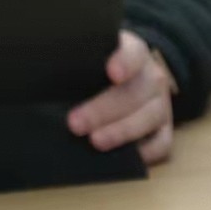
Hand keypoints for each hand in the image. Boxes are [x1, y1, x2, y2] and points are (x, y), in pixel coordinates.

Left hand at [67, 31, 174, 164]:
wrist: (131, 79)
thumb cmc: (100, 68)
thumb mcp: (92, 55)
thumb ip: (79, 61)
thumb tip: (45, 76)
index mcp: (135, 52)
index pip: (134, 53)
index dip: (125, 62)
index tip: (112, 73)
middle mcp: (153, 77)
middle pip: (136, 93)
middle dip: (104, 110)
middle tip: (76, 124)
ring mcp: (162, 105)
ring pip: (149, 119)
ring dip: (121, 132)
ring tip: (95, 142)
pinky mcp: (165, 129)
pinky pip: (162, 144)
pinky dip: (146, 153)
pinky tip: (125, 157)